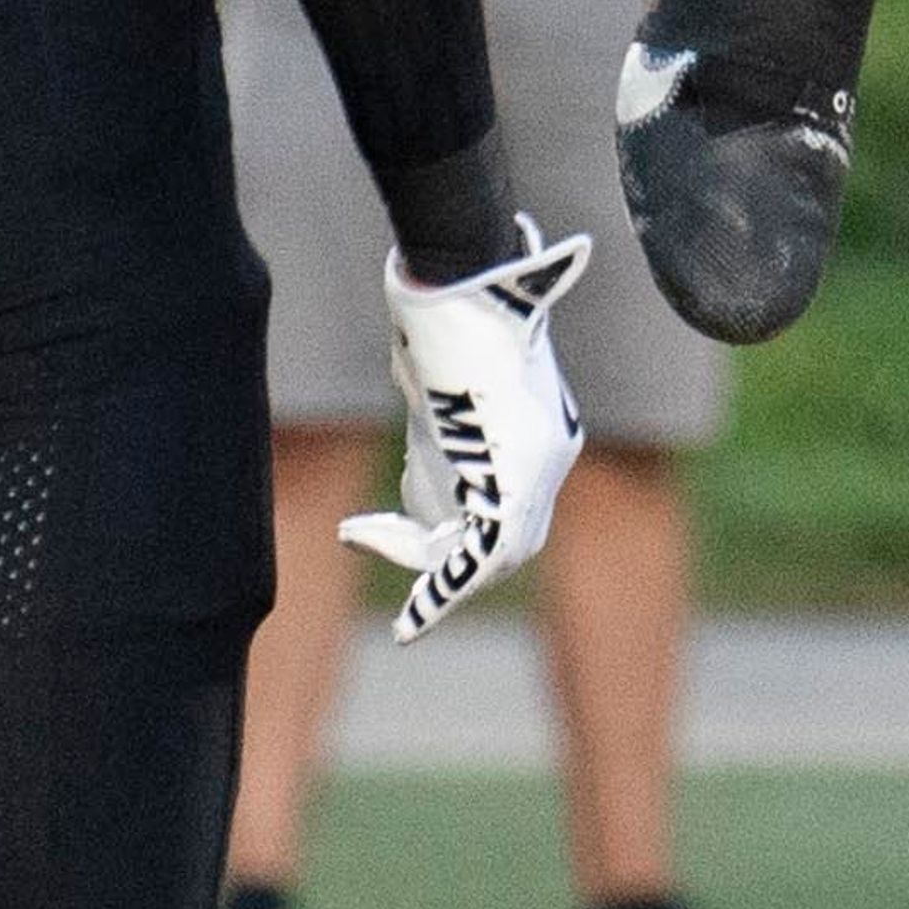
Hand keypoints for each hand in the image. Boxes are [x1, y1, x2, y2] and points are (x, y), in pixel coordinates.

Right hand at [341, 231, 587, 638]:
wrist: (466, 281)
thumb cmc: (456, 303)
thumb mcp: (450, 356)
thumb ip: (441, 387)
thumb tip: (409, 371)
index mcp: (550, 431)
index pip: (516, 506)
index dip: (459, 530)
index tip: (400, 523)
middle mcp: (550, 458)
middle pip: (507, 540)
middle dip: (442, 555)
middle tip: (368, 533)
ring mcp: (534, 474)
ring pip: (483, 555)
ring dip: (419, 561)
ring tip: (357, 530)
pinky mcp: (507, 485)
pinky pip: (475, 562)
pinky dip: (440, 599)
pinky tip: (408, 627)